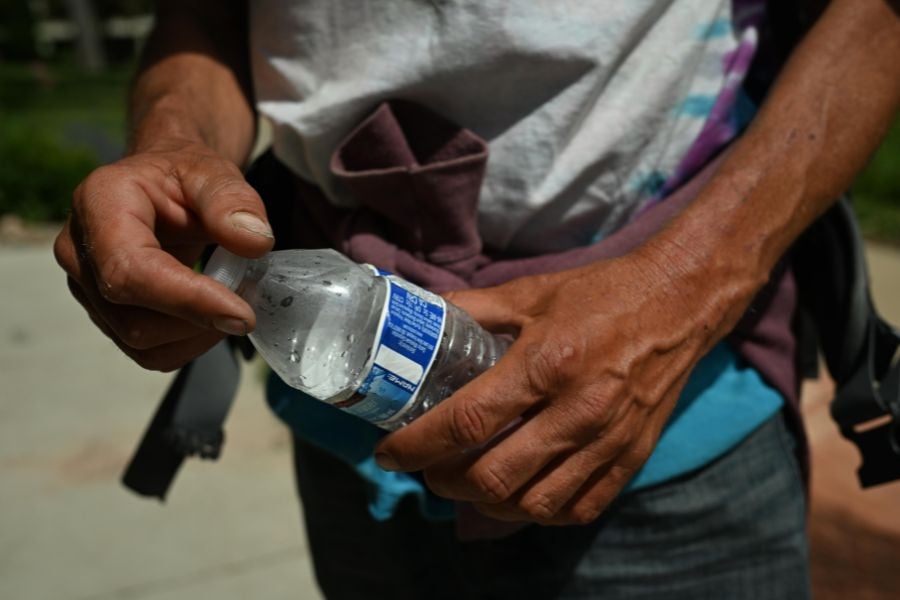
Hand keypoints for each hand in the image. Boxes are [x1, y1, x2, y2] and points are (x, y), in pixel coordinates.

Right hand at [54, 140, 273, 370]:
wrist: (163, 185)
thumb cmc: (184, 176)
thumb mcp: (213, 172)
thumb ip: (233, 200)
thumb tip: (255, 241)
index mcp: (99, 203)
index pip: (129, 271)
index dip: (187, 300)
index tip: (243, 313)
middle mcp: (80, 251)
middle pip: (135, 320)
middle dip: (201, 318)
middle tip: (247, 293)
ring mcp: (86, 289)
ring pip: (144, 345)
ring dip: (200, 334)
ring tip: (230, 298)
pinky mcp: (105, 315)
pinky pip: (149, 353)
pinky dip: (190, 343)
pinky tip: (212, 313)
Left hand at [375, 247, 748, 524]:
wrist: (679, 303)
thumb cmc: (601, 294)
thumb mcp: (530, 292)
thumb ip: (472, 309)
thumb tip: (419, 316)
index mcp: (546, 363)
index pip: (467, 422)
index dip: (418, 444)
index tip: (390, 453)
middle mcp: (578, 410)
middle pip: (493, 477)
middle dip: (444, 481)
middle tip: (428, 467)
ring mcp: (608, 440)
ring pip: (532, 504)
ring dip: (486, 504)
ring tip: (467, 483)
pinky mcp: (631, 457)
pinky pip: (577, 509)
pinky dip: (537, 512)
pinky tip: (518, 495)